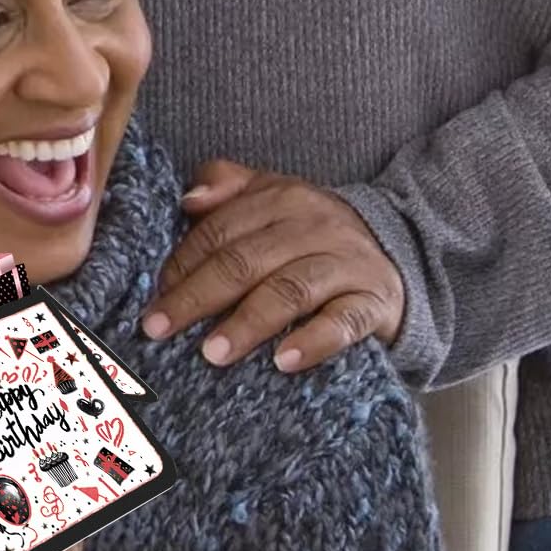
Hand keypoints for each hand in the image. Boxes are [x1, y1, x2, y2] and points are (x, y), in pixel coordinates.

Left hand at [141, 160, 405, 371]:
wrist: (397, 257)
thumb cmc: (315, 239)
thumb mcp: (276, 203)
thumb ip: (230, 189)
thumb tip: (189, 199)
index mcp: (283, 198)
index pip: (220, 231)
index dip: (182, 265)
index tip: (153, 299)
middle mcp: (316, 226)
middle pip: (246, 261)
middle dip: (198, 296)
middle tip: (161, 328)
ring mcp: (347, 265)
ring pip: (290, 290)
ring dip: (248, 322)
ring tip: (212, 352)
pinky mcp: (374, 303)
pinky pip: (342, 323)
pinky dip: (313, 341)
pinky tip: (283, 361)